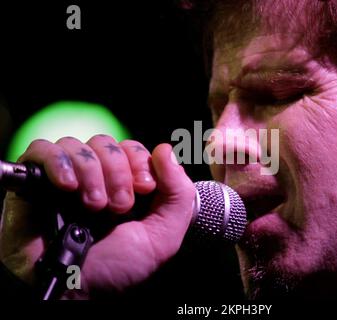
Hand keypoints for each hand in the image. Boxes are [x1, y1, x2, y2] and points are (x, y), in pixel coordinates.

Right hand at [0, 135, 194, 298]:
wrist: (73, 292)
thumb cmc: (117, 269)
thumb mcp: (162, 236)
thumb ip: (178, 193)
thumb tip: (165, 149)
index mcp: (124, 186)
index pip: (132, 148)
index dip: (140, 161)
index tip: (144, 188)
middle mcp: (95, 179)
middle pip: (106, 143)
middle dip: (118, 171)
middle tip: (119, 206)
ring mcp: (64, 179)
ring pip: (76, 145)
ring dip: (92, 172)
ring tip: (93, 206)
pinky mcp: (34, 183)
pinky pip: (42, 150)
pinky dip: (58, 162)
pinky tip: (67, 187)